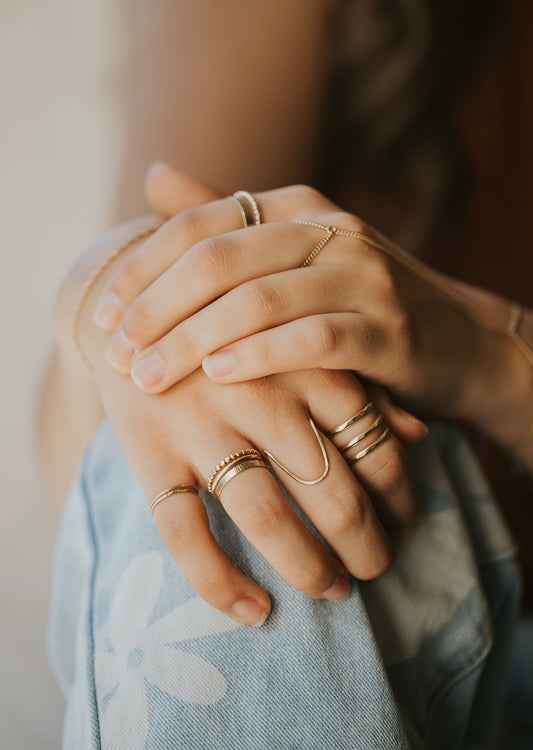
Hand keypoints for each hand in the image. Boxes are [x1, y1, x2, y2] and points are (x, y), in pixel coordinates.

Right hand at [64, 206, 421, 626]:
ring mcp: (201, 424)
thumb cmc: (238, 328)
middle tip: (377, 567)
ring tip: (334, 590)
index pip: (374, 445)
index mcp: (306, 360)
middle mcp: (260, 393)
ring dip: (309, 568)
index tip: (406, 525)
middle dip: (366, 544)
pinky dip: (219, 582)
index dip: (399, 498)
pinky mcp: (150, 450)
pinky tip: (254, 610)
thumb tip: (418, 435)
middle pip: (330, 491)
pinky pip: (184, 532)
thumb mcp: (302, 340)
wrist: (137, 300)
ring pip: (266, 517)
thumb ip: (361, 383)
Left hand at [93, 165, 500, 429]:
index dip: (142, 270)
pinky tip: (219, 375)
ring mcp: (363, 275)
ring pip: (259, 299)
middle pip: (219, 260)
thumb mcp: (294, 258)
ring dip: (194, 340)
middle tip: (117, 356)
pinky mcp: (390, 328)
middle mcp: (329, 228)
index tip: (102, 317)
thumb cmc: (357, 305)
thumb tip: (156, 179)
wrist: (457, 340)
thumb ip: (226, 224)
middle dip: (157, 310)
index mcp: (297, 206)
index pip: (199, 224)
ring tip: (150, 377)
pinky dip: (261, 355)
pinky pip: (314, 338)